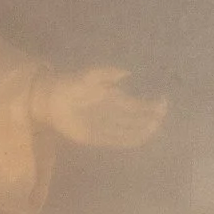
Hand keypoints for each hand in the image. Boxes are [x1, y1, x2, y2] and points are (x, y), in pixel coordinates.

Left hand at [41, 64, 166, 149]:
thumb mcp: (90, 75)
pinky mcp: (94, 137)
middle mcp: (112, 114)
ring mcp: (104, 126)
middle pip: (137, 120)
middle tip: (161, 116)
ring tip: (154, 126)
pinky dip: (128, 140)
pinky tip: (138, 138)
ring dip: (142, 130)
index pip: (137, 105)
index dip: (151, 105)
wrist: (50, 98)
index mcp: (113, 98)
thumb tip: (128, 73)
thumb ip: (108, 73)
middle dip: (150, 119)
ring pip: (129, 131)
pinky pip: (115, 141)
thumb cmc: (71, 83)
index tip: (163, 102)